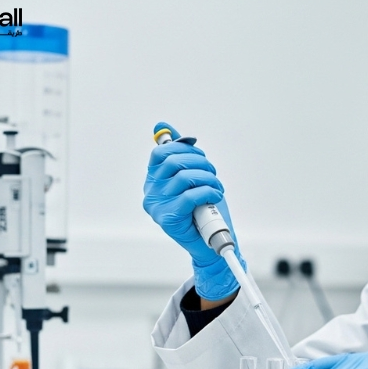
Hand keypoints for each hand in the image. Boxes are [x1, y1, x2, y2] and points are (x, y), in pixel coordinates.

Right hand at [143, 125, 244, 299]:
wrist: (211, 243)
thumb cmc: (203, 209)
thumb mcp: (192, 176)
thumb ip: (178, 152)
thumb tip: (161, 125)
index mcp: (153, 180)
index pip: (160, 153)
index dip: (183, 148)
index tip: (200, 156)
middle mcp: (150, 193)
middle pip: (173, 162)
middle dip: (201, 163)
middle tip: (213, 173)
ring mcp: (157, 207)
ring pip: (185, 177)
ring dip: (209, 179)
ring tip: (217, 188)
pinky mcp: (168, 220)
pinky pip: (190, 195)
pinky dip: (208, 192)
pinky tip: (215, 196)